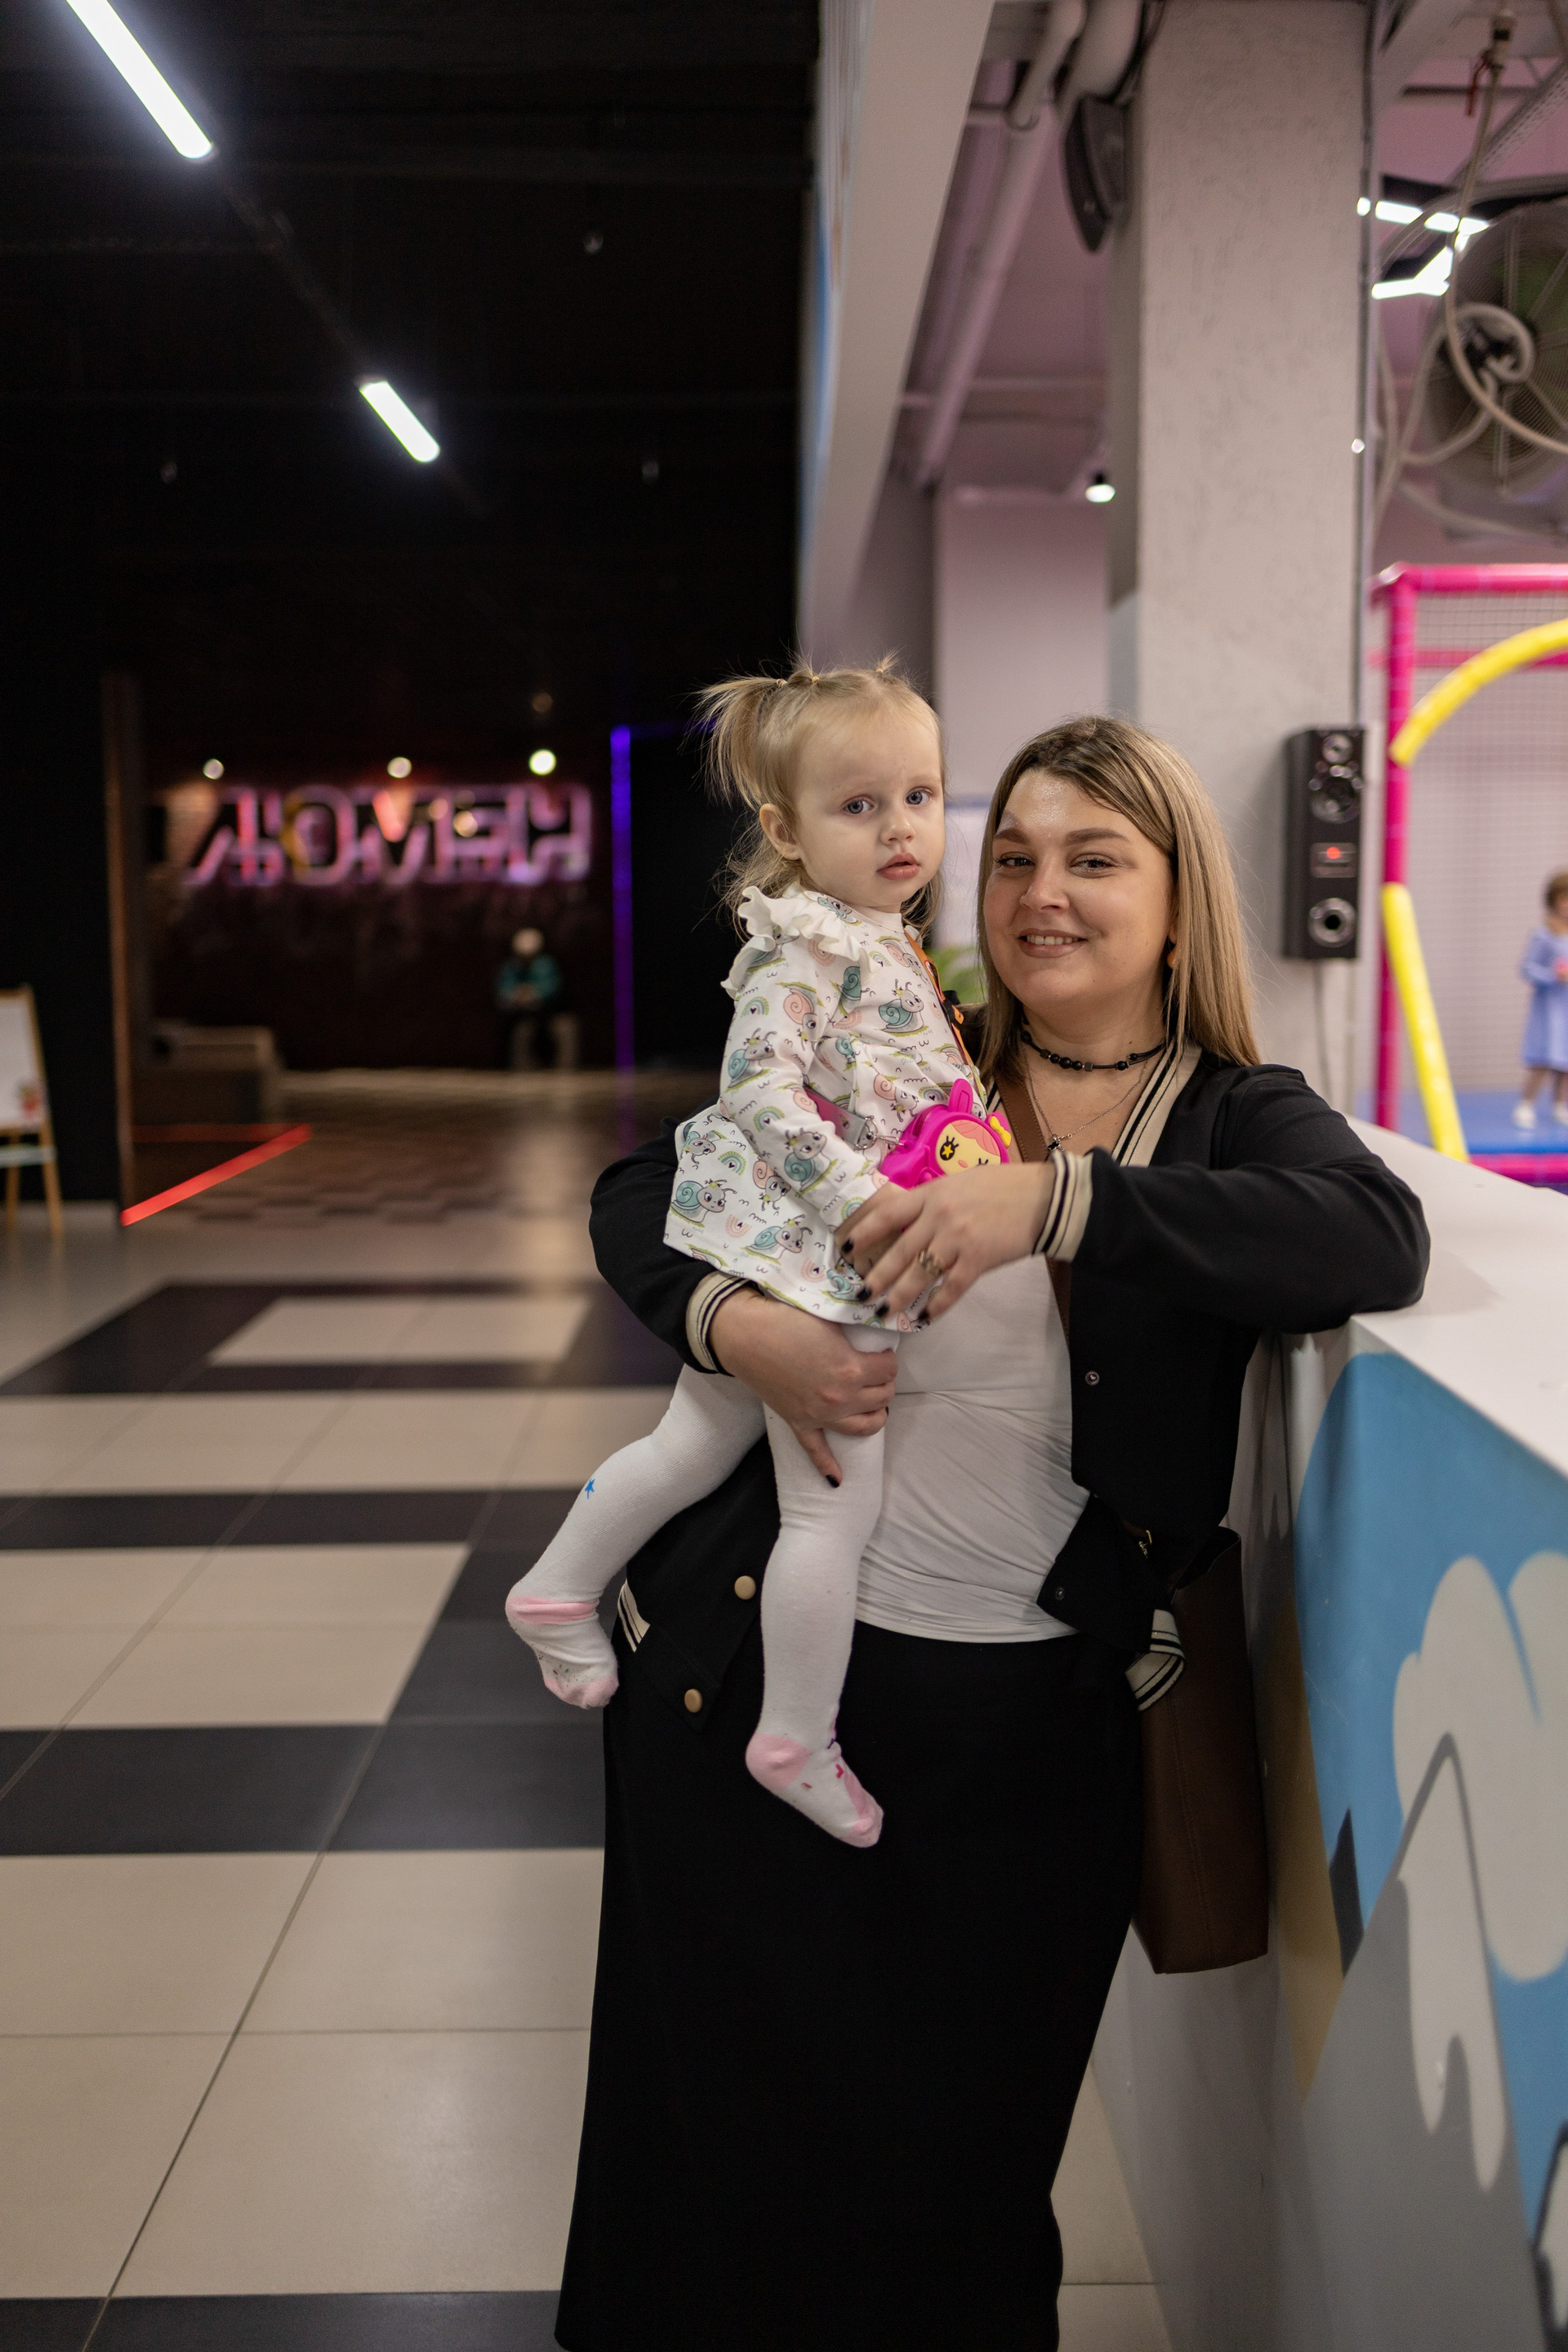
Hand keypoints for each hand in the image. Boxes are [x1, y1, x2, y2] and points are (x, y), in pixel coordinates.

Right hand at [709, 1288, 896, 1480]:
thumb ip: (855, 1331)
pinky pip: (816, 1452)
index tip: (879, 1352)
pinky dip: (827, 1467)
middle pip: (883, 1397)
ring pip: (864, 1426)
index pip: (889, 1368)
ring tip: (874, 1404)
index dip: (887, 1358)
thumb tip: (874, 1331)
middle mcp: (841, 1398)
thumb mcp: (830, 1319)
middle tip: (876, 1371)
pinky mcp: (799, 1423)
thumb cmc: (786, 1320)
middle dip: (884, 1382)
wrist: (744, 1336)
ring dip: (876, 1415)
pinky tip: (837, 1479)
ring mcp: (820, 1415)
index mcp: (851, 1369)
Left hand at [837, 1163, 1054, 1319]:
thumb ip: (933, 1200)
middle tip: (859, 1295)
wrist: (1044, 1199)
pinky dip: (935, 1306)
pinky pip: (950, 1289)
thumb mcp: (959, 1183)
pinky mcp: (978, 1260)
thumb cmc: (1003, 1186)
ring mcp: (957, 1239)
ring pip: (919, 1274)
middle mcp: (939, 1216)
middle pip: (898, 1252)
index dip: (863, 1233)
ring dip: (899, 1297)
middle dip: (876, 1277)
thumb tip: (909, 1221)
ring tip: (884, 1312)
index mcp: (931, 1193)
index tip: (844, 1249)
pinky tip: (924, 1318)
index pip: (887, 1214)